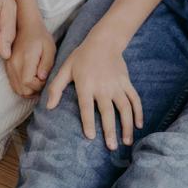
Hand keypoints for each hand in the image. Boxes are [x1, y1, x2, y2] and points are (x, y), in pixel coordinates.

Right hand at [5, 18, 56, 96]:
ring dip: (29, 91)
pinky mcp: (7, 69)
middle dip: (35, 90)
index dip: (39, 85)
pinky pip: (14, 86)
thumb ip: (47, 64)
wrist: (24, 26)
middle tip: (43, 81)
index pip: (28, 82)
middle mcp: (14, 64)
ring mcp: (9, 67)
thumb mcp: (49, 47)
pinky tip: (32, 81)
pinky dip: (23, 88)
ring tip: (38, 81)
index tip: (46, 78)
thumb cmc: (40, 37)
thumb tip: (42, 78)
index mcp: (25, 58)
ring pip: (18, 90)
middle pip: (22, 90)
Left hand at [45, 33, 143, 149]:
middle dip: (110, 130)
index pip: (87, 107)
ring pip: (125, 108)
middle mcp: (103, 86)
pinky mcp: (126, 82)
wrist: (104, 40)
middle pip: (108, 111)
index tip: (91, 137)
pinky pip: (134, 99)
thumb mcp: (65, 69)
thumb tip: (48, 107)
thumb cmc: (82, 57)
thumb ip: (56, 88)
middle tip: (111, 147)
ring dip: (127, 125)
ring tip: (127, 141)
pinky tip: (139, 125)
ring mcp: (117, 85)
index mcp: (86, 84)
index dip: (89, 122)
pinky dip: (138, 112)